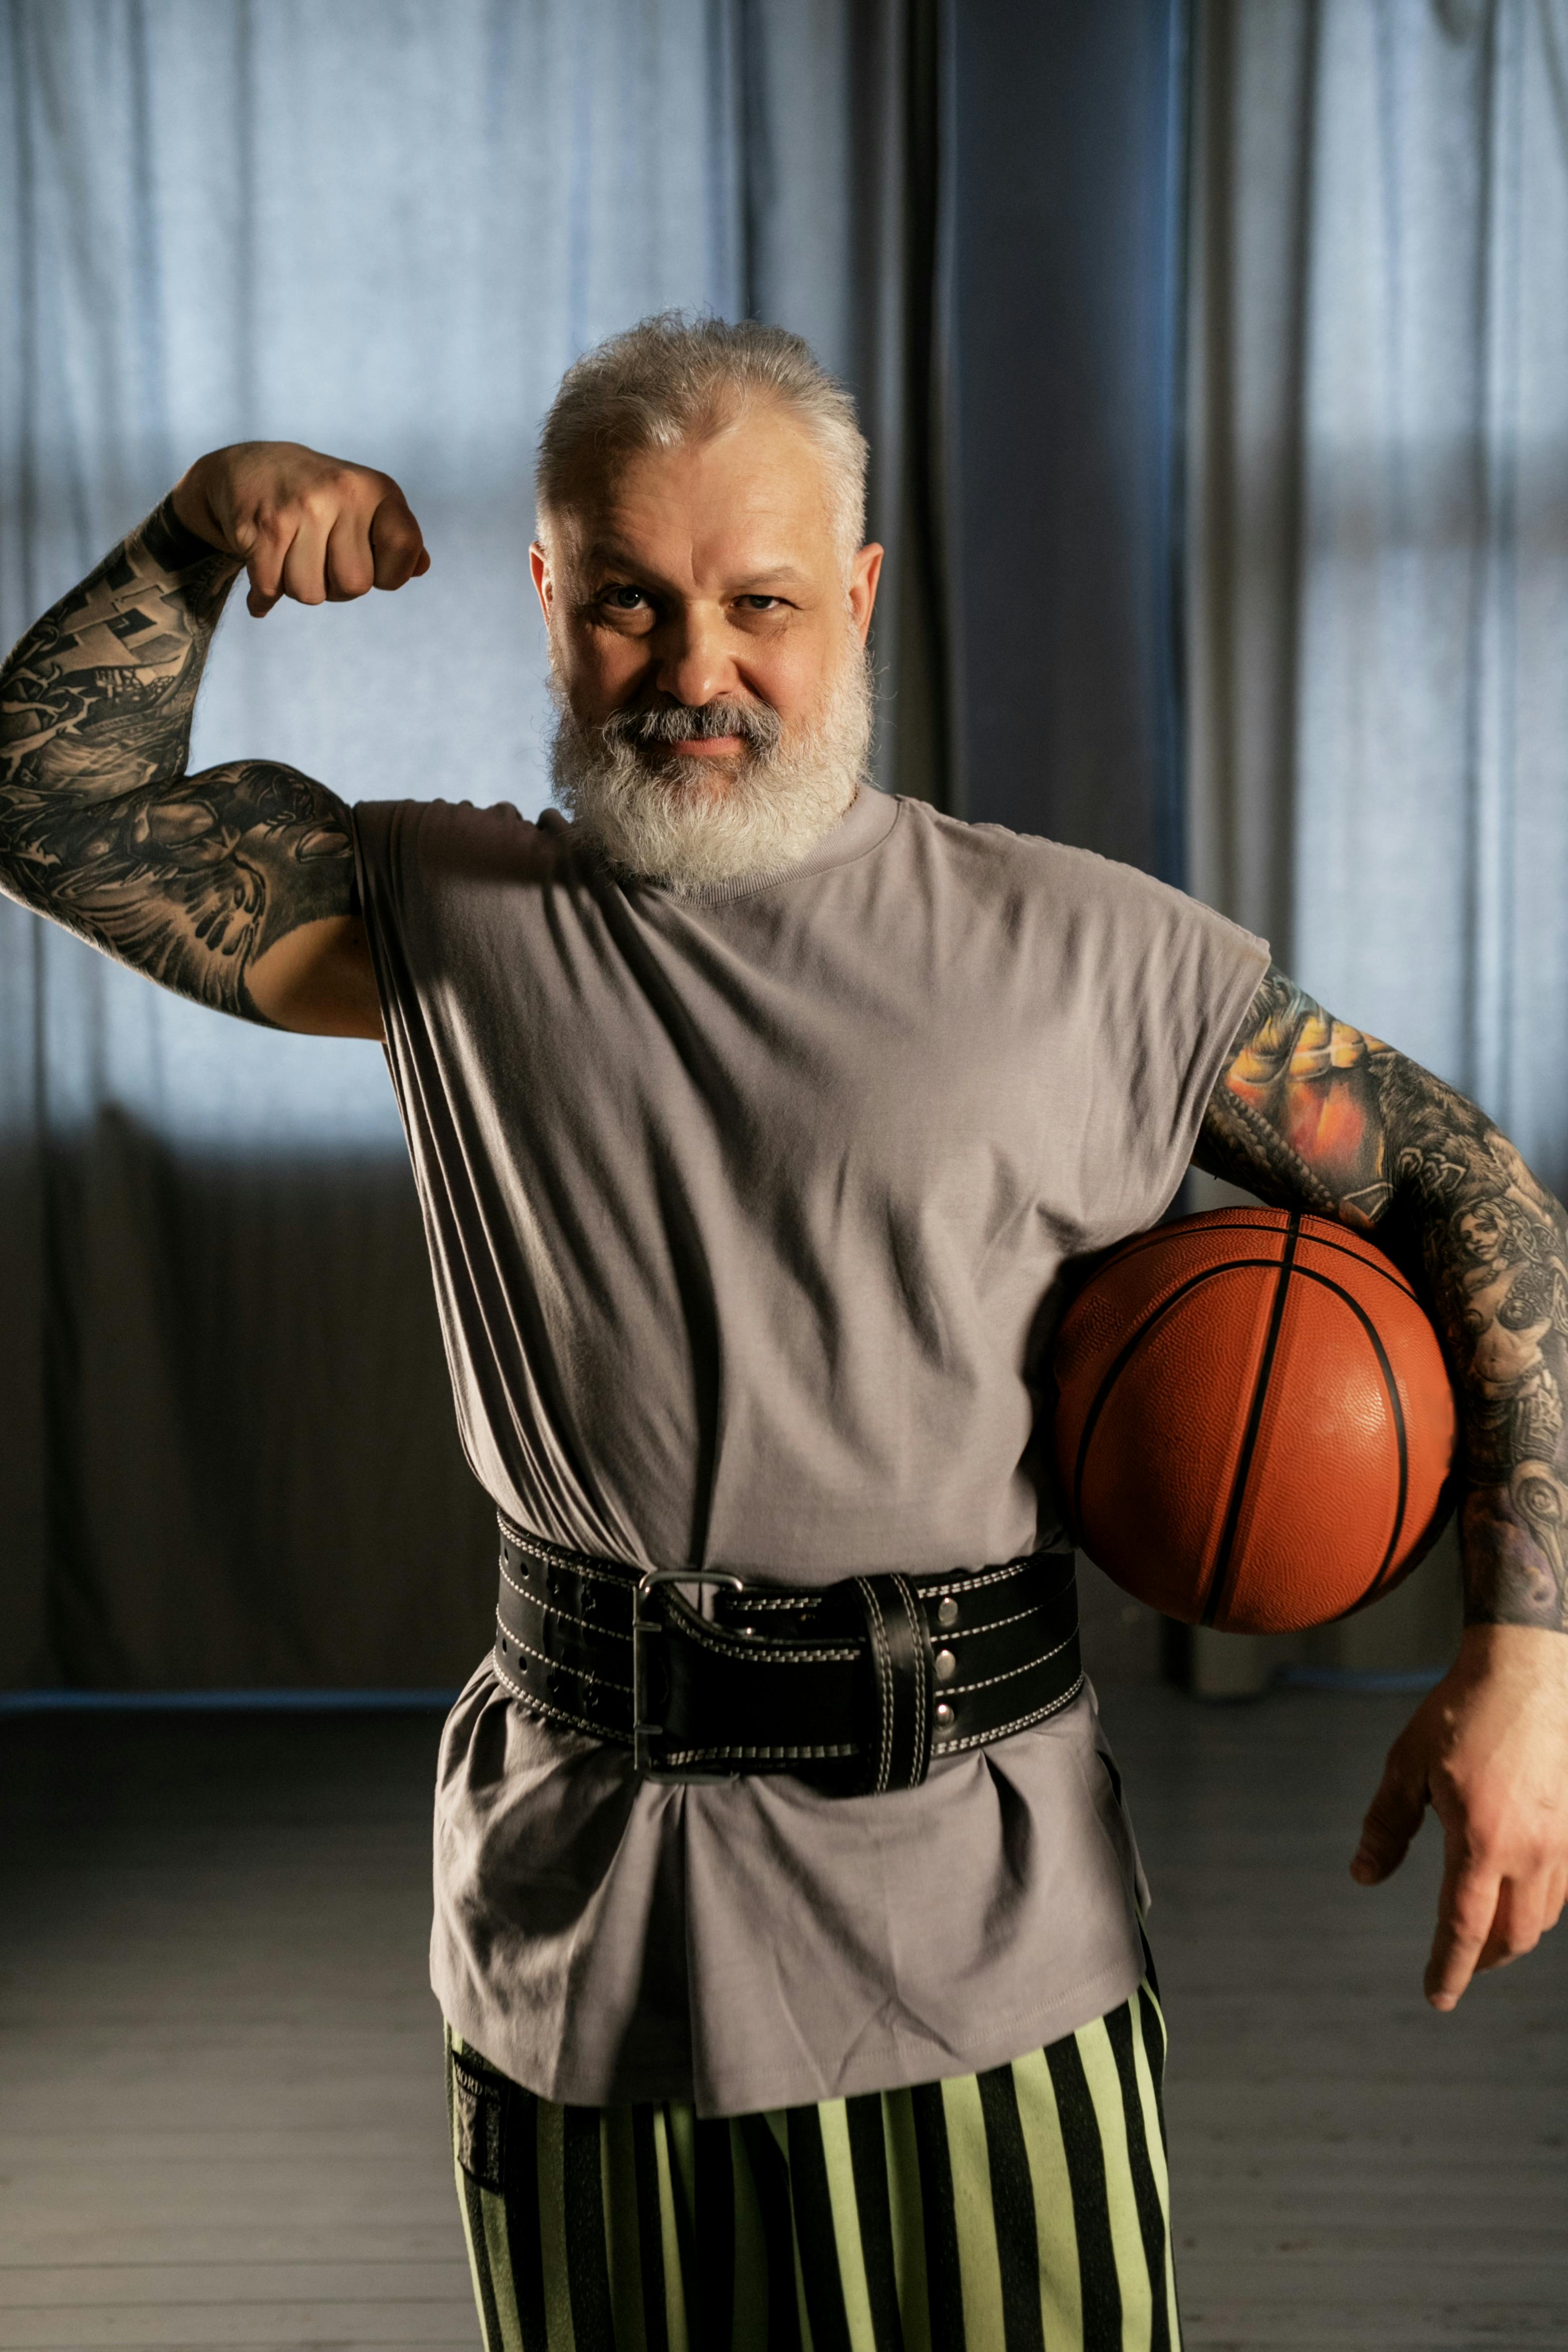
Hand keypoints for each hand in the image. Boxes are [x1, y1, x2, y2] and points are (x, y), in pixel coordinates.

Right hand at [171, 441, 429, 618]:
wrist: (251, 466)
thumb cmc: (320, 496)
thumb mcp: (366, 503)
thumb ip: (397, 537)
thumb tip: (421, 568)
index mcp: (376, 489)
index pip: (405, 551)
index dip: (389, 573)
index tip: (370, 562)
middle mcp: (342, 492)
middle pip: (354, 586)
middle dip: (336, 587)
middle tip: (320, 560)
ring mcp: (301, 508)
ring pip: (310, 594)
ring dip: (298, 588)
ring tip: (291, 558)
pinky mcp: (264, 527)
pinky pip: (271, 589)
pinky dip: (263, 597)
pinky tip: (264, 577)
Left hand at [1351, 1622, 1567, 2008]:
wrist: (1524, 1673)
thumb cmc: (1459, 1715)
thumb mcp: (1406, 1766)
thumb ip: (1386, 1826)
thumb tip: (1363, 1874)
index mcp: (1481, 1840)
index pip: (1464, 1927)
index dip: (1449, 1970)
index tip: (1436, 1998)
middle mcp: (1530, 1851)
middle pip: (1510, 1936)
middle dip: (1481, 1962)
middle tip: (1456, 1970)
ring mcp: (1561, 1842)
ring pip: (1542, 1919)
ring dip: (1511, 1939)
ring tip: (1482, 1941)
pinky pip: (1562, 1891)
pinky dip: (1537, 1910)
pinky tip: (1516, 1901)